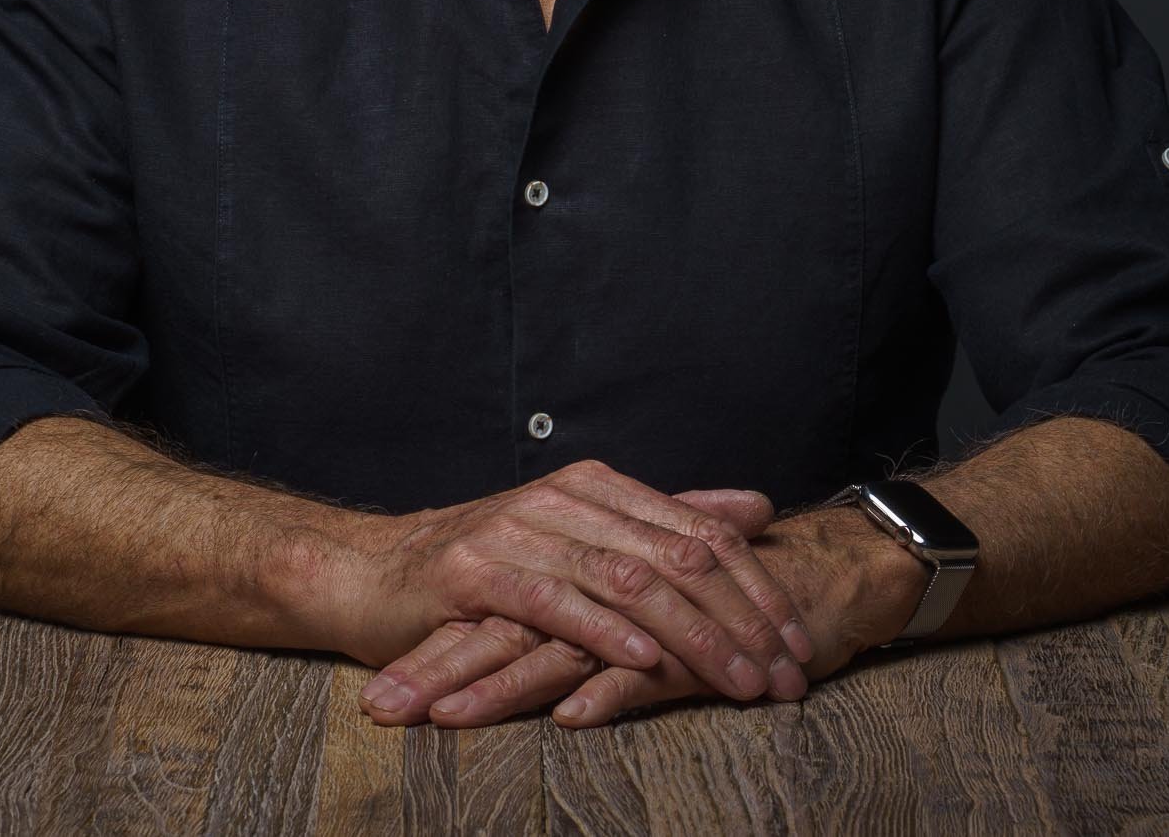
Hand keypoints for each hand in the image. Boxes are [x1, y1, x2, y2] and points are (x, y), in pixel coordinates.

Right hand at [359, 497, 921, 728]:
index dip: (757, 589)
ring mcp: (521, 530)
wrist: (371, 575)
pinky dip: (607, 633)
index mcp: (598, 487)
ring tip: (738, 682)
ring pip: (629, 581)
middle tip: (784, 676)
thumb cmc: (484, 570)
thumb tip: (754, 508)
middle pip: (678, 557)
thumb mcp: (584, 538)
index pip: (700, 533)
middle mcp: (566, 499)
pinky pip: (557, 603)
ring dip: (694, 639)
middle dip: (742, 623)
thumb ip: (667, 522)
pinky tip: (647, 662)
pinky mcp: (478, 572)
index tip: (797, 643)